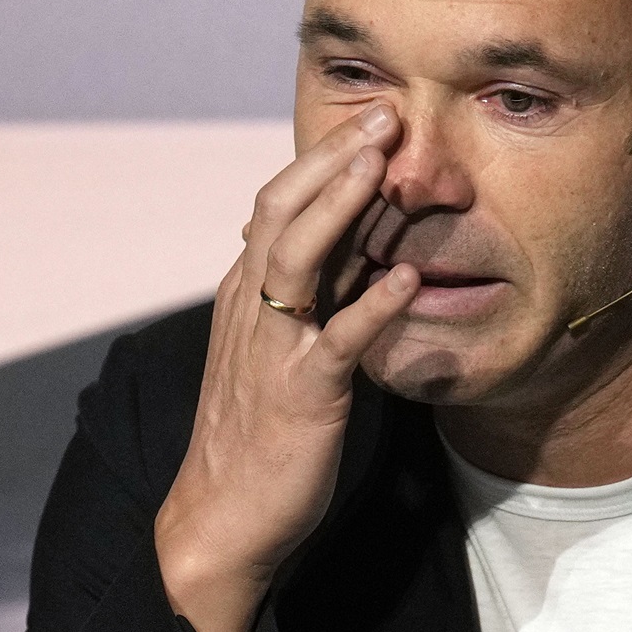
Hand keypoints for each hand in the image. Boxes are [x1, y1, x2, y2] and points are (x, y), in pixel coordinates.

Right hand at [153, 103, 418, 631]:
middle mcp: (253, 308)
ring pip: (297, 258)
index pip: (276, 206)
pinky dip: (372, 306)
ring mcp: (273, 348)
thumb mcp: (278, 347)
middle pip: (283, 212)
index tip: (368, 120)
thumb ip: (309, 296)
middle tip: (385, 114)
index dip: (320, 159)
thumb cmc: (258, 431)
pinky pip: (337, 341)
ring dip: (340, 207)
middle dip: (332, 159)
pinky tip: (408, 280)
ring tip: (382, 166)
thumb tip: (353, 247)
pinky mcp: (301, 393)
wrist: (223, 517)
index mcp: (248, 293)